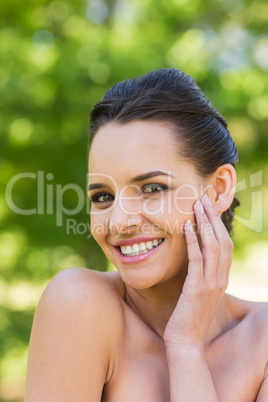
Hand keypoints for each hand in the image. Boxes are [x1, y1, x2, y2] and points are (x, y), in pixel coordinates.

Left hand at [163, 194, 233, 350]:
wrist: (186, 341)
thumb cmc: (188, 316)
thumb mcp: (199, 292)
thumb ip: (202, 275)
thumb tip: (196, 256)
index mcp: (222, 278)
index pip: (225, 244)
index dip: (219, 224)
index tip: (209, 207)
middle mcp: (220, 279)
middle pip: (222, 240)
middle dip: (213, 218)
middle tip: (204, 199)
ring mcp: (211, 284)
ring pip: (213, 246)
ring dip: (204, 223)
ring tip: (196, 206)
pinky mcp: (196, 289)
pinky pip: (196, 259)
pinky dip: (192, 240)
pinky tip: (185, 227)